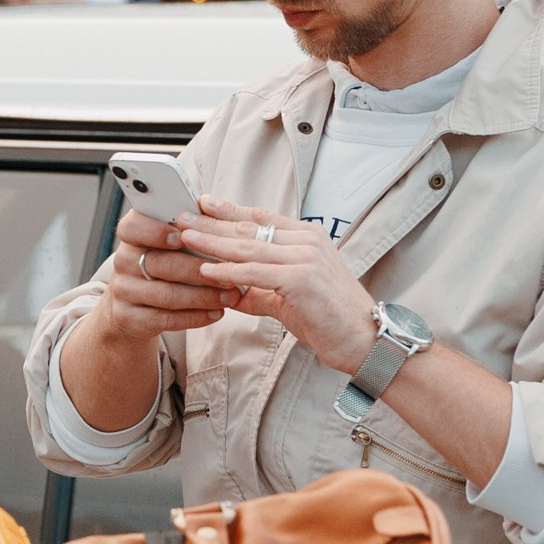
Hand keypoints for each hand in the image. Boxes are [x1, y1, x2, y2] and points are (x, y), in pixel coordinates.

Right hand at [95, 202, 250, 347]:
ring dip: (202, 296)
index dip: (156, 231)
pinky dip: (194, 317)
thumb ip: (189, 222)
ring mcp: (123, 290)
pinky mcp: (128, 317)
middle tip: (228, 272)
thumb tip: (210, 203)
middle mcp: (123, 260)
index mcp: (133, 234)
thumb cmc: (166, 261)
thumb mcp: (173, 239)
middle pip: (159, 264)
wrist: (136, 304)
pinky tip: (216, 312)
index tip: (183, 236)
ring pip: (165, 295)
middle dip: (197, 270)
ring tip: (230, 296)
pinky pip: (164, 319)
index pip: (133, 226)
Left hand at [169, 201, 382, 375]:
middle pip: (250, 227)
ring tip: (184, 237)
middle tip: (180, 217)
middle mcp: (307, 240)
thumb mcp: (289, 299)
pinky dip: (227, 271)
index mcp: (307, 237)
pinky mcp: (301, 278)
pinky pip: (255, 272)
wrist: (364, 340)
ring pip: (248, 246)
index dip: (229, 210)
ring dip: (212, 242)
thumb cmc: (330, 319)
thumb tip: (230, 293)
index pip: (261, 217)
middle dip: (211, 222)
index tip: (202, 203)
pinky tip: (205, 270)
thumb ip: (259, 292)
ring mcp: (306, 257)